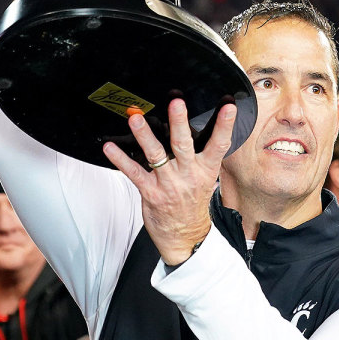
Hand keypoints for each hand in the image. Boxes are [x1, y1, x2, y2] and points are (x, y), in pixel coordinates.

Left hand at [102, 99, 235, 266]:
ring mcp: (168, 184)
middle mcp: (188, 175)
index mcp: (205, 170)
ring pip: (156, 155)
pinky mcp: (151, 193)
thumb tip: (189, 128)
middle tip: (176, 103)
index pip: (219, 145)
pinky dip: (120, 159)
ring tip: (136, 119)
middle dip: (179, 122)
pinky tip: (110, 148)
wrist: (185, 236)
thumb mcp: (204, 180)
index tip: (228, 107)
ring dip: (145, 135)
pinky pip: (134, 173)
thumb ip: (199, 156)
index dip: (224, 125)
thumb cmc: (192, 204)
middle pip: (184, 145)